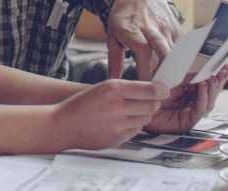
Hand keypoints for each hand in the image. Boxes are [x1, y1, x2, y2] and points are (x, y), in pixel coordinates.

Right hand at [52, 79, 168, 149]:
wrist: (62, 124)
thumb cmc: (81, 104)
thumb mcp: (102, 88)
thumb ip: (126, 89)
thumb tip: (154, 91)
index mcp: (113, 88)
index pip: (150, 89)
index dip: (161, 90)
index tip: (164, 90)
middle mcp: (117, 106)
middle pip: (152, 105)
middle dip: (154, 102)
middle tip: (149, 100)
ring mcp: (118, 124)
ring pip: (146, 118)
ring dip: (143, 114)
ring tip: (130, 111)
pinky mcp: (118, 138)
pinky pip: (136, 130)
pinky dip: (133, 125)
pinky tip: (121, 121)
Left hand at [106, 0, 181, 79]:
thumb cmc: (123, 18)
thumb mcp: (112, 35)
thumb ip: (114, 59)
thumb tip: (113, 81)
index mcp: (132, 29)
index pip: (142, 50)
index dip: (146, 68)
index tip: (147, 85)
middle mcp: (150, 27)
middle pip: (163, 49)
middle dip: (165, 69)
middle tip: (164, 88)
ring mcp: (165, 27)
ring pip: (175, 50)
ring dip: (175, 68)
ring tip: (172, 84)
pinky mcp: (176, 28)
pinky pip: (182, 46)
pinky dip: (181, 59)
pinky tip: (179, 72)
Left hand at [144, 65, 227, 133]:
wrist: (141, 109)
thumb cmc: (151, 94)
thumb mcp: (167, 78)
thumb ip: (180, 73)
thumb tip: (192, 61)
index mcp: (189, 90)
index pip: (207, 81)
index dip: (216, 73)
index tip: (224, 65)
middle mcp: (193, 100)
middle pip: (212, 91)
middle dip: (219, 80)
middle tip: (225, 70)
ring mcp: (193, 110)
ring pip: (209, 100)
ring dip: (212, 89)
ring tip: (214, 78)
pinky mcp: (190, 120)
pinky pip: (200, 109)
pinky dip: (202, 98)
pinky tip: (203, 87)